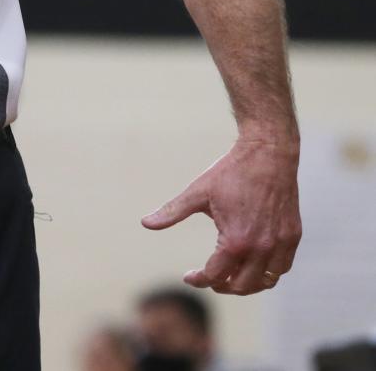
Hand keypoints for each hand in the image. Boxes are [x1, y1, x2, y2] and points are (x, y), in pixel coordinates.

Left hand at [141, 137, 301, 294]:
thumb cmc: (230, 172)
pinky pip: (282, 267)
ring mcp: (280, 244)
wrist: (268, 153)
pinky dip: (268, 273)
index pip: (215, 276)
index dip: (199, 280)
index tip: (189, 276)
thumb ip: (172, 211)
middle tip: (208, 278)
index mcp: (235, 241)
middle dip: (221, 286)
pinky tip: (253, 264)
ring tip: (229, 276)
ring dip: (246, 284)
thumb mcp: (197, 192)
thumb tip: (145, 223)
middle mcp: (261, 248)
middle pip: (241, 286)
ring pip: (265, 282)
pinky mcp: (292, 236)